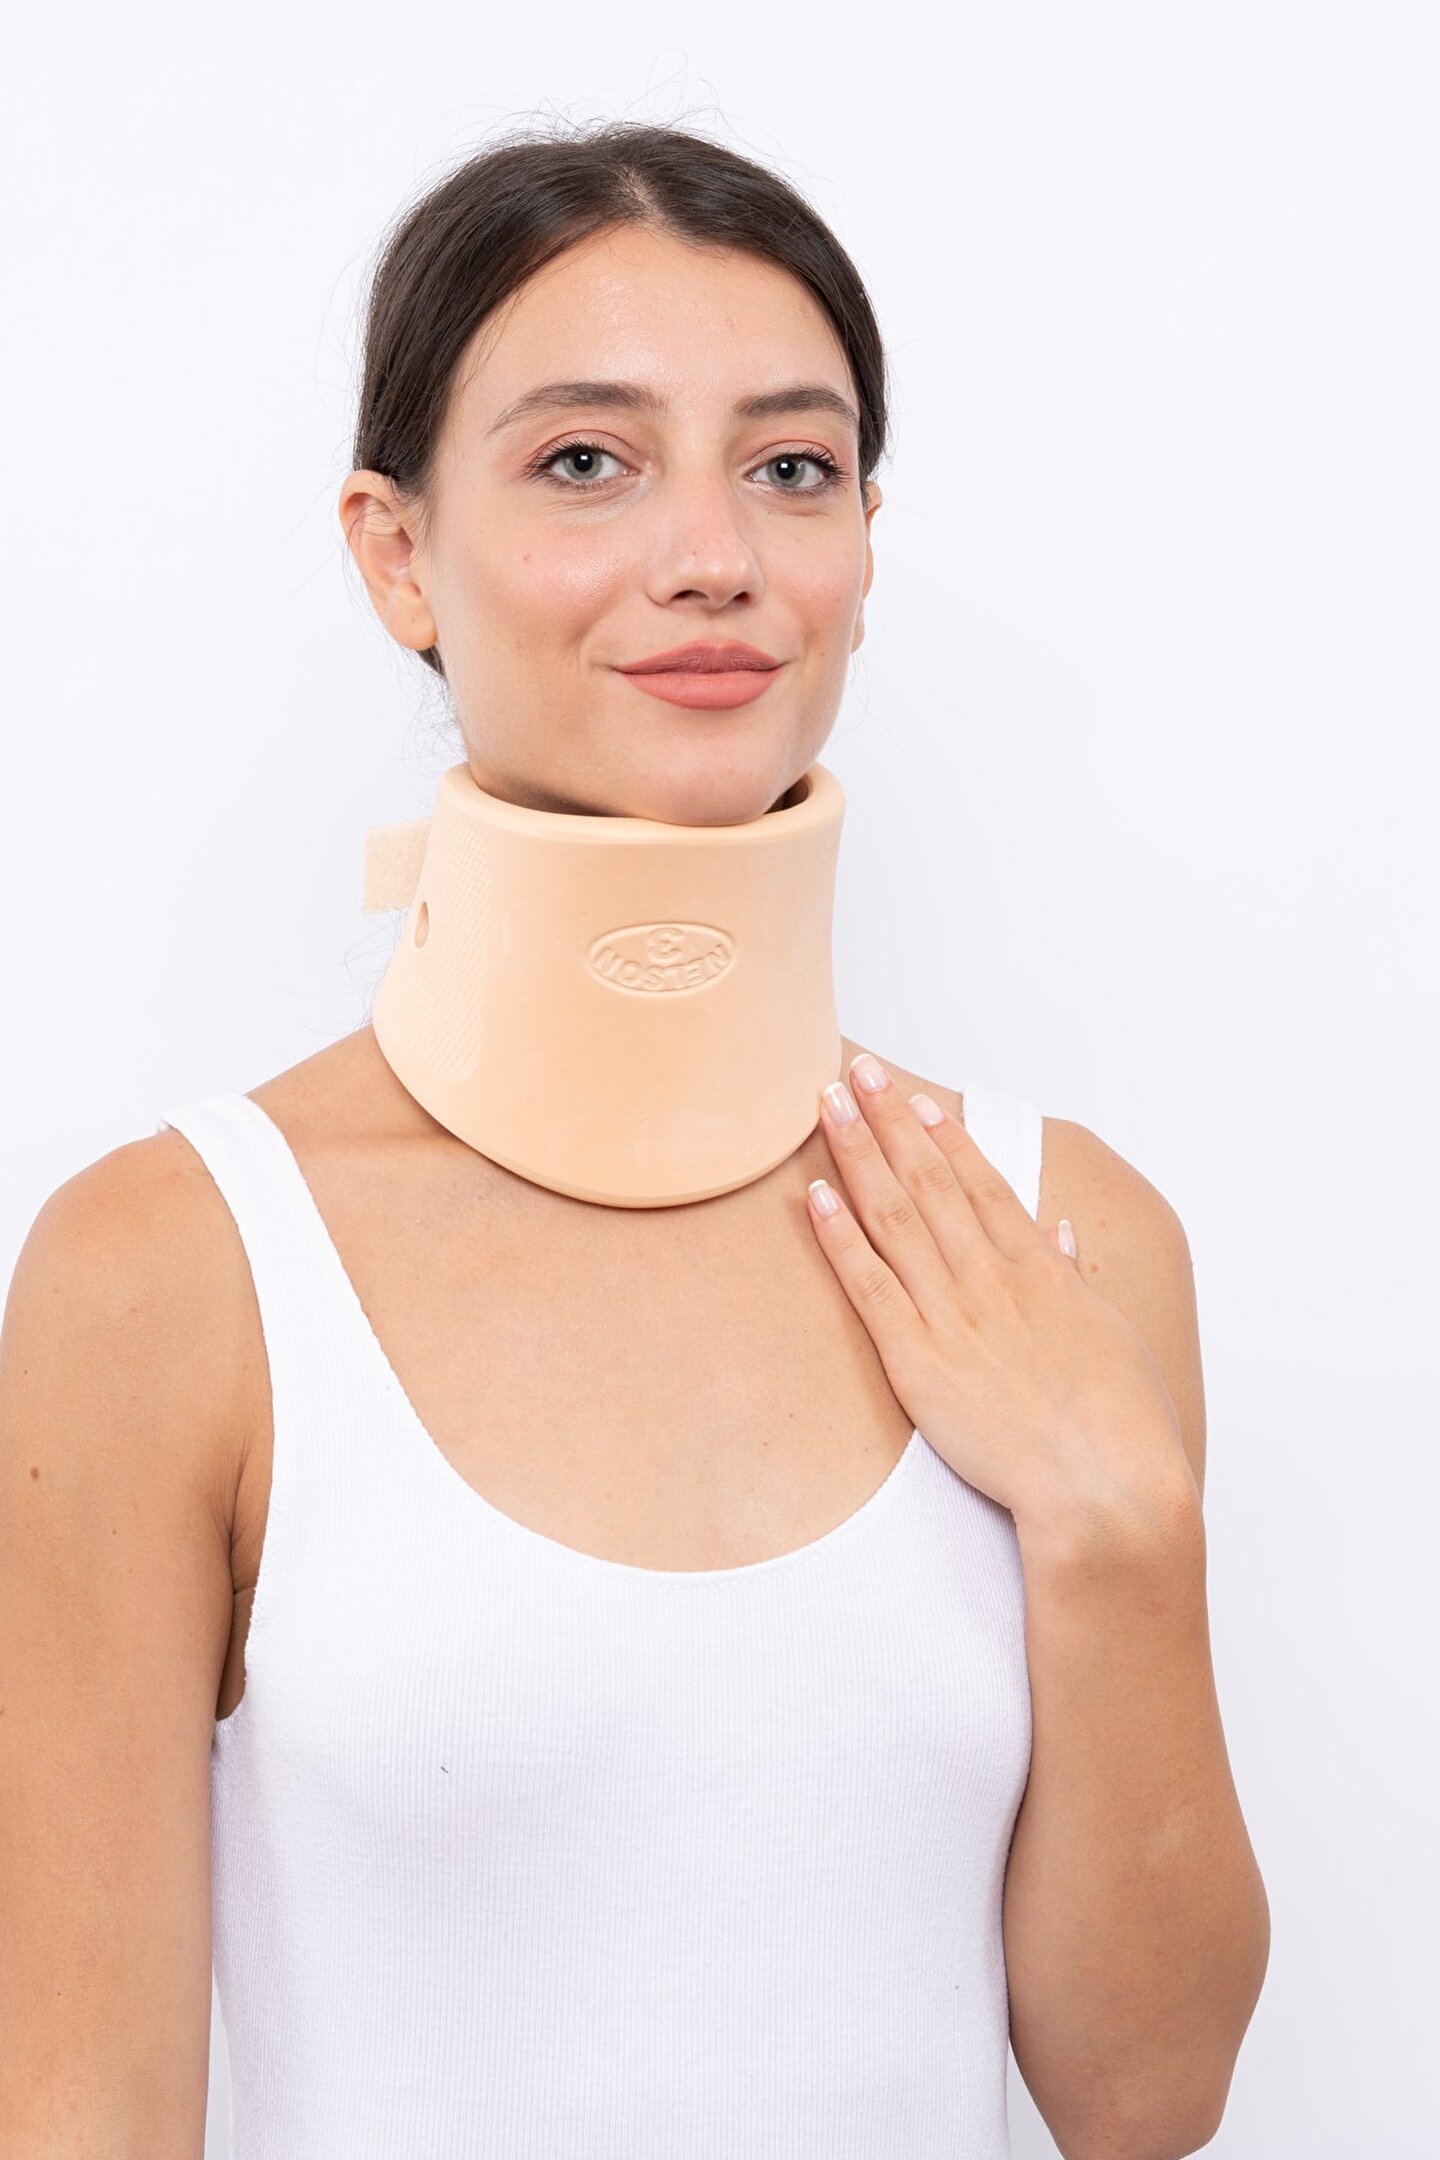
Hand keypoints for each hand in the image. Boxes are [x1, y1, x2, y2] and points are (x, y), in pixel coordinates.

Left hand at [807, 1054, 1190, 1531]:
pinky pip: (869, 1286)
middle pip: (929, 1181)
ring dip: (858, 1155)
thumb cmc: (1119, 1423)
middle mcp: (992, 1278)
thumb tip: (1057, 1234)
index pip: (982, 1184)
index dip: (943, 1136)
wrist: (1105, 1485)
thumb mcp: (1107, 1337)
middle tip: (857, 1072)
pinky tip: (815, 1196)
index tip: (916, 1099)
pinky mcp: (918, 1361)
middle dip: (889, 1121)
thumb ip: (1072, 1279)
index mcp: (1040, 1270)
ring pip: (894, 1217)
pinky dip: (840, 1238)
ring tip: (827, 1108)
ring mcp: (953, 1315)